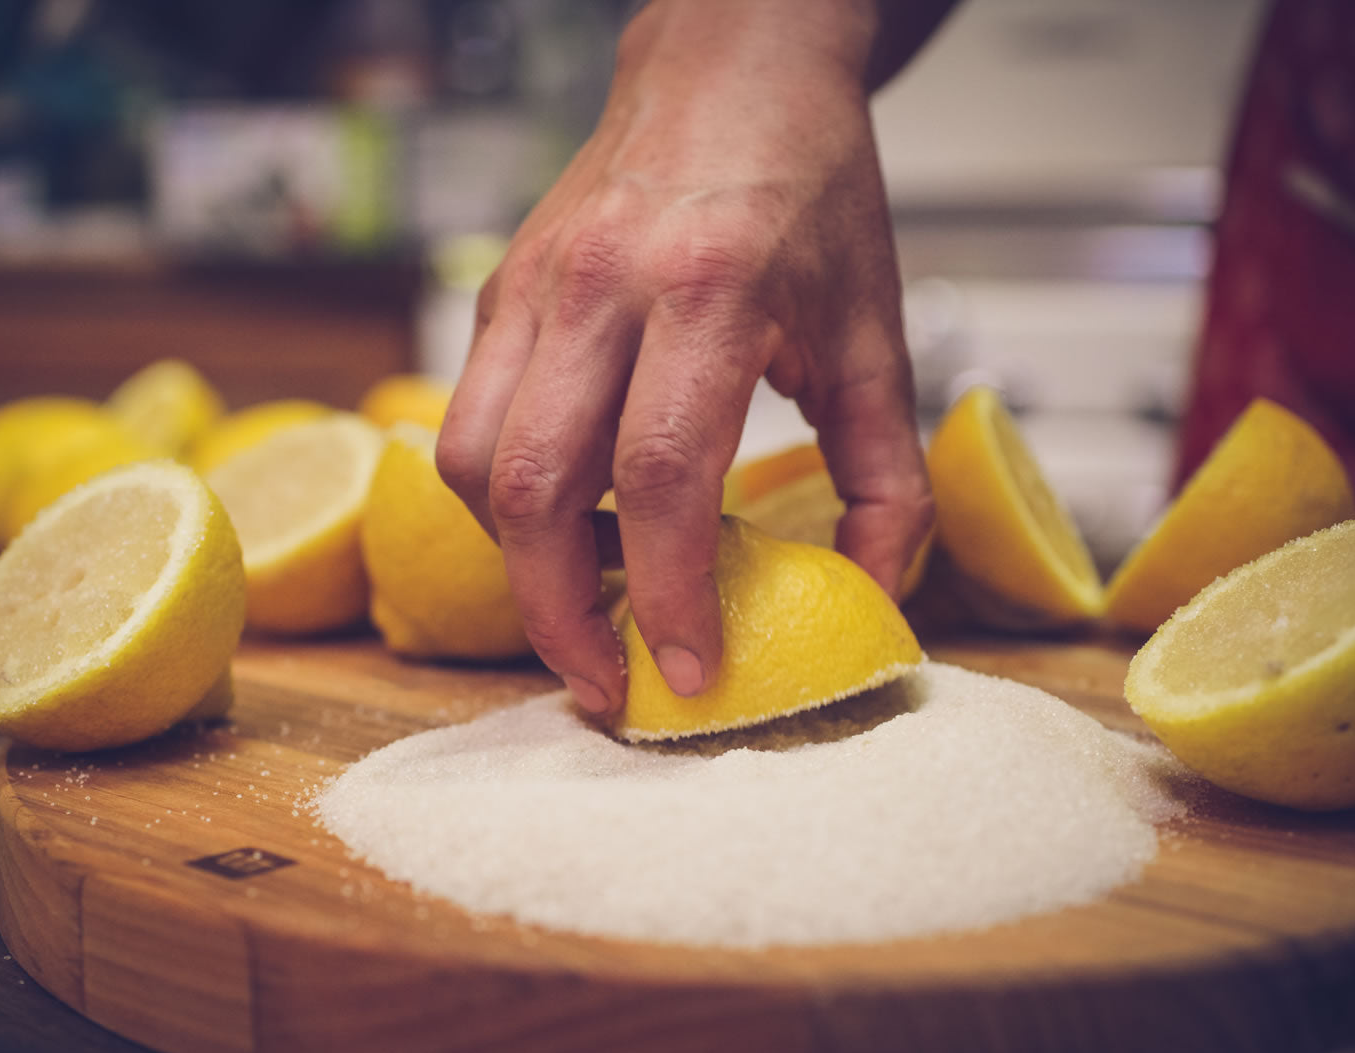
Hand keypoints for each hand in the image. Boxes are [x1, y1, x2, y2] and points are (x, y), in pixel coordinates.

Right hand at [436, 0, 934, 715]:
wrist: (730, 68)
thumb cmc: (809, 187)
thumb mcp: (879, 326)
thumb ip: (885, 471)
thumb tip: (872, 589)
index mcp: (710, 289)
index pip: (659, 477)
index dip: (666, 596)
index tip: (690, 671)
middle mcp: (601, 284)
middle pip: (534, 488)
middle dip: (559, 615)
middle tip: (604, 682)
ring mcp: (534, 284)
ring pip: (474, 462)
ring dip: (516, 559)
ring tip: (581, 601)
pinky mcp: (499, 290)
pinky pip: (469, 419)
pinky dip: (502, 495)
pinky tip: (564, 517)